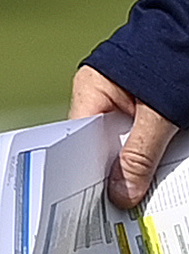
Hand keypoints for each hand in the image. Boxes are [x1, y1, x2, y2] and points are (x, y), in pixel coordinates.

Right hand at [79, 64, 181, 215]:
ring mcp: (124, 101)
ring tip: (145, 180)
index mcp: (92, 90)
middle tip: (123, 198)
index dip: (84, 169)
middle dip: (116, 169)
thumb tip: (121, 192)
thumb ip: (139, 153)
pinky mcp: (146, 106)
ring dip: (138, 160)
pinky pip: (143, 137)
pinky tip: (160, 163)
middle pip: (101, 145)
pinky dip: (153, 150)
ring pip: (124, 143)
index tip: (95, 196)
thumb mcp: (160, 113)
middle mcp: (103, 96)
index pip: (77, 139)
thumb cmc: (177, 55)